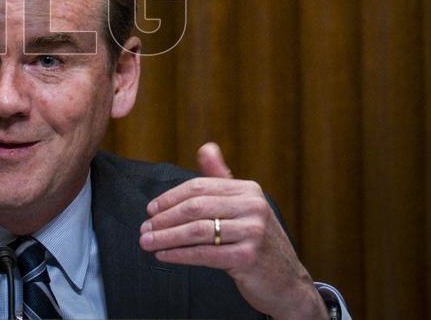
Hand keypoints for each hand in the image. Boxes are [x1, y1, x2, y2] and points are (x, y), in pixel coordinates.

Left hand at [138, 143, 326, 319]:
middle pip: (195, 207)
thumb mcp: (243, 206)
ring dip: (166, 237)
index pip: (199, 188)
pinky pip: (204, 254)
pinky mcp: (248, 257)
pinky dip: (179, 254)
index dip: (170, 198)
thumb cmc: (257, 243)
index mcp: (248, 190)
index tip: (150, 210)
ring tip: (147, 242)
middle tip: (144, 228)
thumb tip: (206, 147)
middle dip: (164, 218)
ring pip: (197, 231)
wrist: (287, 282)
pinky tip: (164, 256)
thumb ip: (222, 178)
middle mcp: (253, 206)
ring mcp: (253, 232)